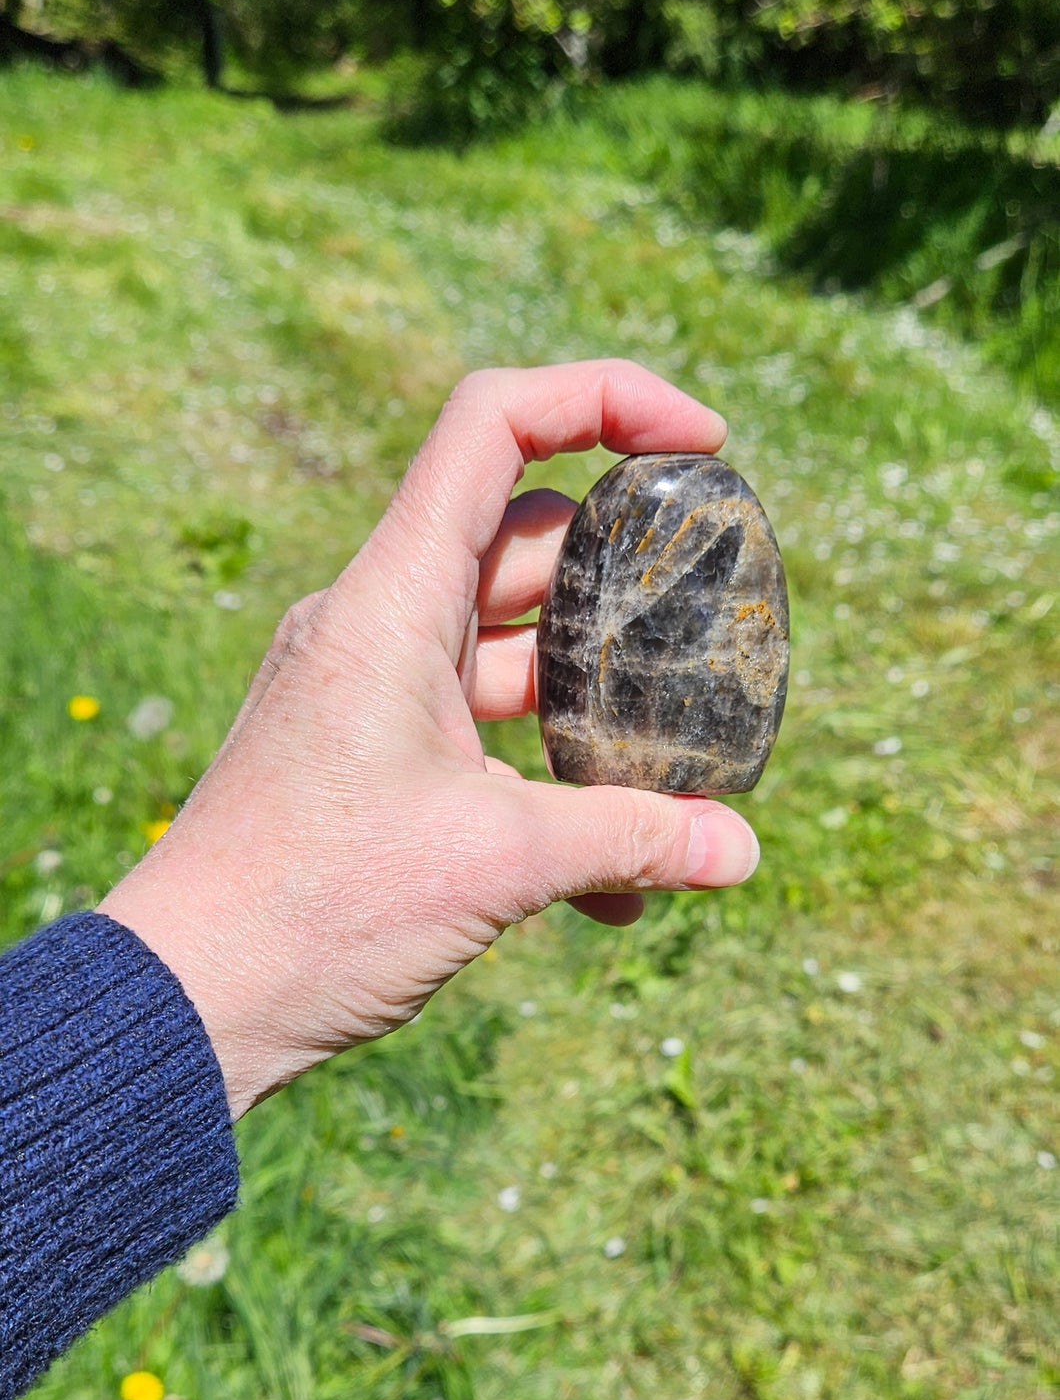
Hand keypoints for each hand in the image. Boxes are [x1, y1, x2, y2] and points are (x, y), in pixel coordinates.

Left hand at [100, 360, 759, 1118]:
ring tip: (681, 774)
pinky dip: (550, 786)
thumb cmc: (315, 908)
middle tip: (715, 623)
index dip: (605, 400)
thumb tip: (740, 852)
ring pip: (515, 649)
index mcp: (390, 600)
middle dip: (631, 580)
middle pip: (525, 540)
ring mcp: (372, 692)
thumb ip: (630, 838)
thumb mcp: (498, 862)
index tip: (704, 444)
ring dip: (599, 704)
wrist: (191, 999)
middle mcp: (377, 625)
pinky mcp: (372, 760)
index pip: (494, 427)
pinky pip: (485, 738)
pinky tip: (613, 890)